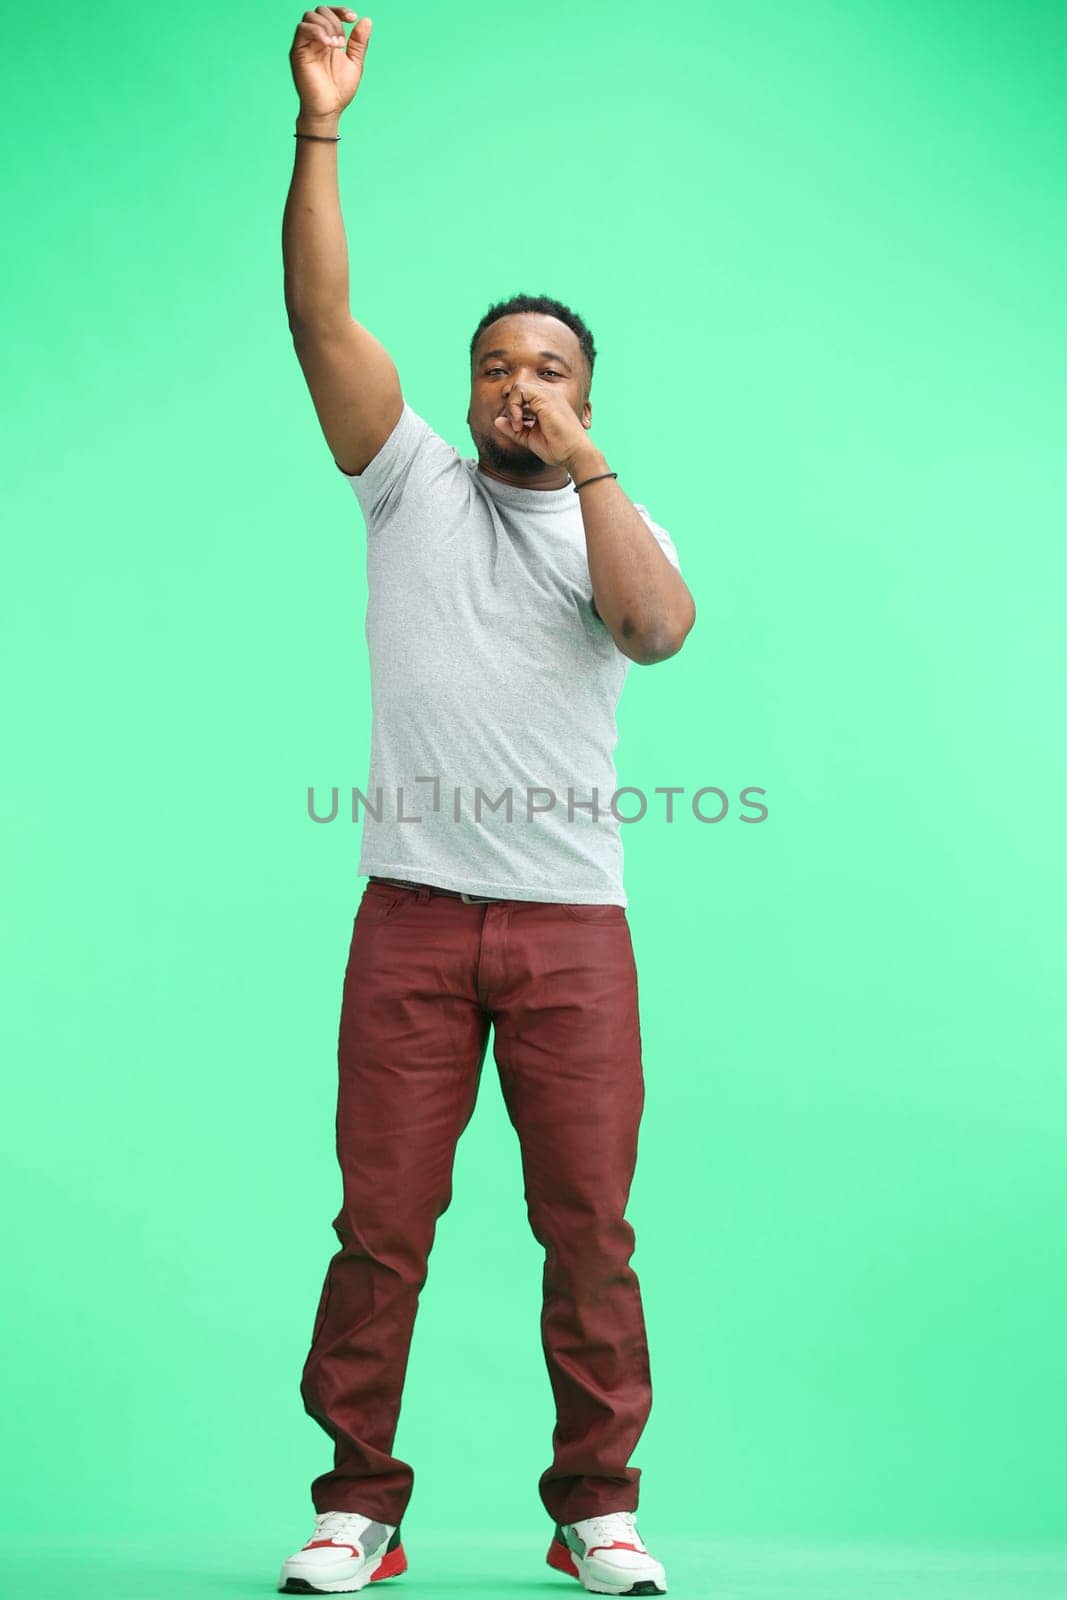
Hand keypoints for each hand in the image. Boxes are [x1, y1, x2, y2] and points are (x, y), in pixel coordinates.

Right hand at [290, 6, 373, 121]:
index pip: (330, 13)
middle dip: (335, 21)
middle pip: (320, 11)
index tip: (353, 18)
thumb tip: (366, 20)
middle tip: (342, 43)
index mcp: (328, 39)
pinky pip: (303, 29)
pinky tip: (328, 44)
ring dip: (327, 26)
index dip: (341, 10)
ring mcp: (306, 44)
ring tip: (337, 45)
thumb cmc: (339, 90)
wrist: (328, 109)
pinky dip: (317, 31)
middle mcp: (315, 39)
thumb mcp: (355, 63)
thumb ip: (359, 43)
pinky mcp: (298, 51)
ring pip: (311, 17)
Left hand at [493, 381, 590, 468]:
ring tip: (517, 426)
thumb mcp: (530, 438)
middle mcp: (548, 395)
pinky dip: (514, 406)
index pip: (522, 397)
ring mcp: (548, 394)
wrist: (575, 454)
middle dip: (511, 408)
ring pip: (517, 388)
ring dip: (511, 407)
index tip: (517, 428)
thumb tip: (497, 420)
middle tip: (515, 427)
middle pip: (518, 390)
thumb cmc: (558, 449)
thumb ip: (514, 429)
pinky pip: (520, 391)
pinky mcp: (545, 398)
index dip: (514, 410)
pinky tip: (519, 422)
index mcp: (546, 403)